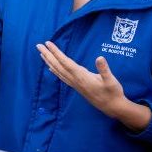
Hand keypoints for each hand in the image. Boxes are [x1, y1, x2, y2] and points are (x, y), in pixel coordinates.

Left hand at [36, 41, 151, 131]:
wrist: (113, 108)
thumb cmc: (113, 92)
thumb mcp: (111, 81)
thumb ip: (104, 70)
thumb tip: (99, 58)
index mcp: (81, 76)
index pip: (65, 62)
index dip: (56, 53)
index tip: (48, 44)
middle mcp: (75, 80)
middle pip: (58, 66)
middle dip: (48, 55)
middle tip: (38, 45)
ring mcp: (75, 84)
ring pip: (58, 71)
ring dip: (49, 61)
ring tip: (41, 53)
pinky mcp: (77, 87)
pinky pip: (62, 77)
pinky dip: (55, 71)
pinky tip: (50, 67)